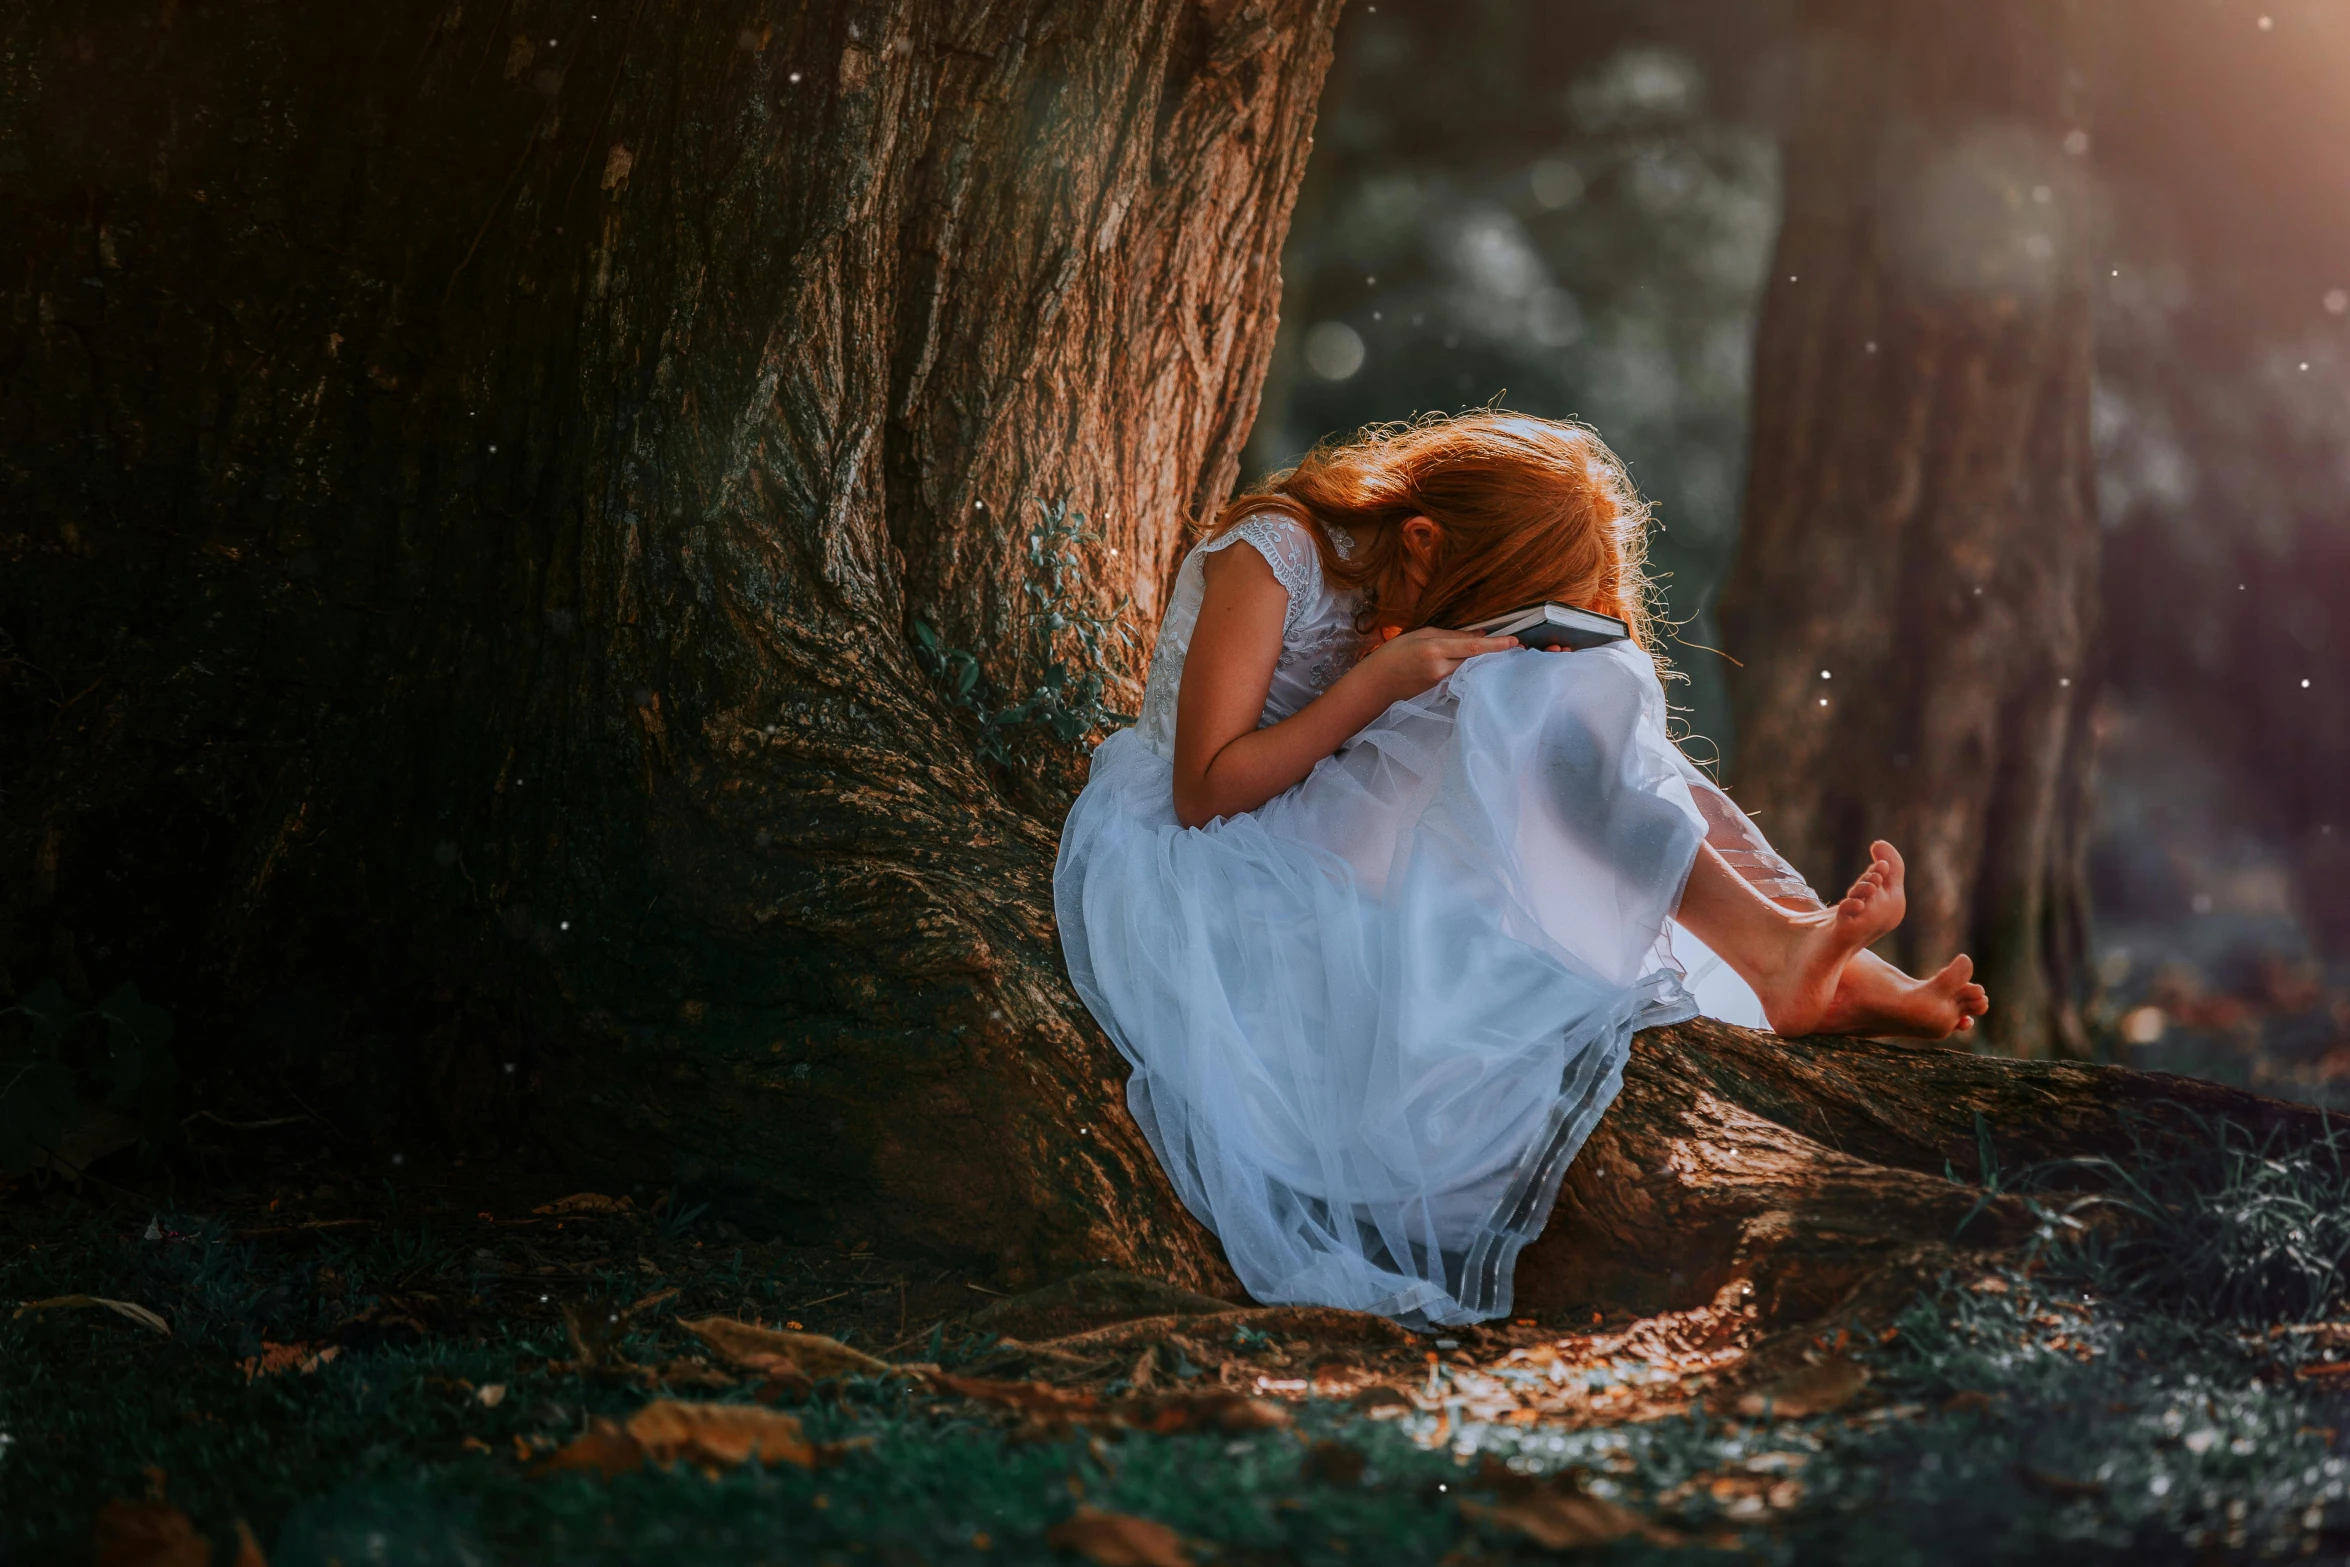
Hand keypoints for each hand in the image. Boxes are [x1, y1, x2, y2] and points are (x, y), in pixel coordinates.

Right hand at [1345, 626, 1519, 706]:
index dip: (1496, 644)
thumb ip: (1450, 635)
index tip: (1515, 641)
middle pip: (1476, 660)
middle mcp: (1441, 669)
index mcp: (1434, 649)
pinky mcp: (1440, 694)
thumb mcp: (1419, 635)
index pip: (1473, 646)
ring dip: (1484, 662)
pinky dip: (1470, 671)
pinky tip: (1475, 666)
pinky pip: (1460, 679)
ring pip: (1470, 669)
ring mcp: (1441, 684)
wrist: (1374, 686)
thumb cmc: (1392, 656)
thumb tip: (1479, 634)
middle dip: (1495, 653)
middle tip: (1515, 645)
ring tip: (1498, 653)